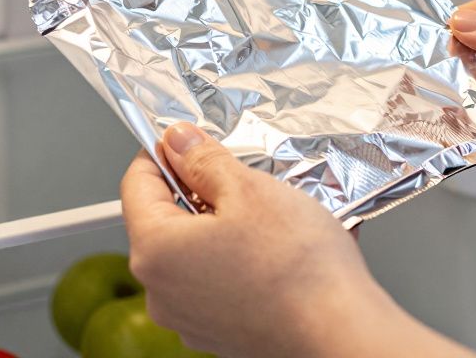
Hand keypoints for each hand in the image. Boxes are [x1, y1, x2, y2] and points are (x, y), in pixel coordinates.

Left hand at [120, 123, 473, 357]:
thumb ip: (203, 159)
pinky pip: (217, 282)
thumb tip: (179, 142)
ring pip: (194, 252)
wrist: (339, 331)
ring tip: (268, 217)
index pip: (136, 183)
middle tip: (242, 179)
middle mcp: (161, 293)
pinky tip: (275, 252)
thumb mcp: (248, 188)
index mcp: (154, 251)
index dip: (163, 153)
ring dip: (222, 226)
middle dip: (200, 192)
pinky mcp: (219, 333)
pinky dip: (238, 260)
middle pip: (166, 219)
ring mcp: (189, 318)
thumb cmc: (298, 270)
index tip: (187, 141)